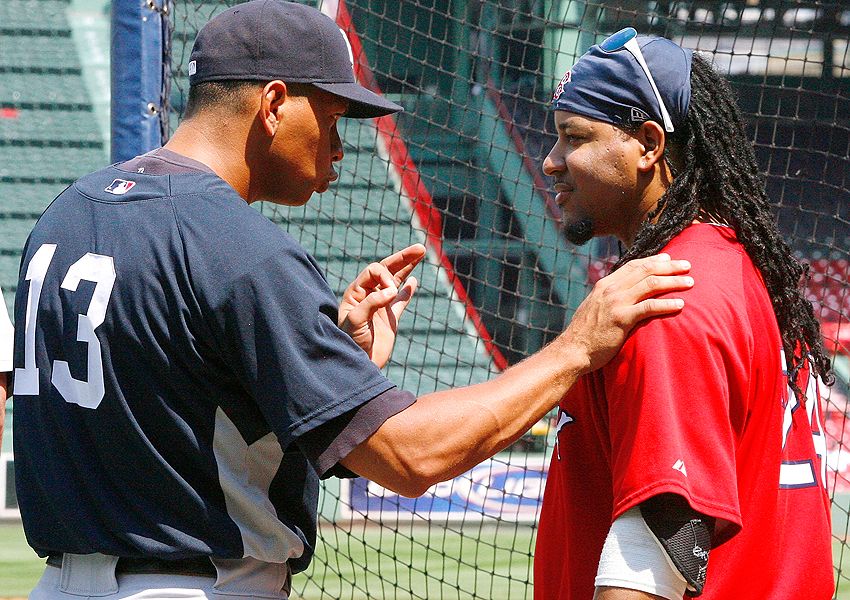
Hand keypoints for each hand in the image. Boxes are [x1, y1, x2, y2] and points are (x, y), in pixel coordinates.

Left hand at [339, 244, 426, 367]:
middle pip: (386, 269)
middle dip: (402, 258)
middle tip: (420, 248)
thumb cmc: (350, 342)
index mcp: (356, 292)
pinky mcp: (390, 318)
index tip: (391, 291)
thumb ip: (371, 303)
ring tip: (421, 253)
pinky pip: (402, 300)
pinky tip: (414, 280)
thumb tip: (392, 290)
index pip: (374, 271)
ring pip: (396, 280)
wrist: (359, 364)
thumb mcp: (356, 321)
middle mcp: (368, 295)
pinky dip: (408, 290)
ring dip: (408, 267)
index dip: (385, 276)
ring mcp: (380, 305)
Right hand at [564, 254, 692, 372]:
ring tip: (690, 282)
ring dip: (673, 282)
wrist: (573, 350)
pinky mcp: (621, 319)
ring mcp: (616, 303)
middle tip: (688, 265)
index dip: (653, 260)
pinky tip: (680, 305)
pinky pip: (649, 308)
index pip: (633, 266)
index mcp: (604, 285)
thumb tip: (622, 294)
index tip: (669, 258)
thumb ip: (608, 298)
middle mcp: (611, 289)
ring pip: (650, 285)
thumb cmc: (585, 333)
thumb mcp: (594, 307)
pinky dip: (667, 304)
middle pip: (645, 271)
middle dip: (669, 267)